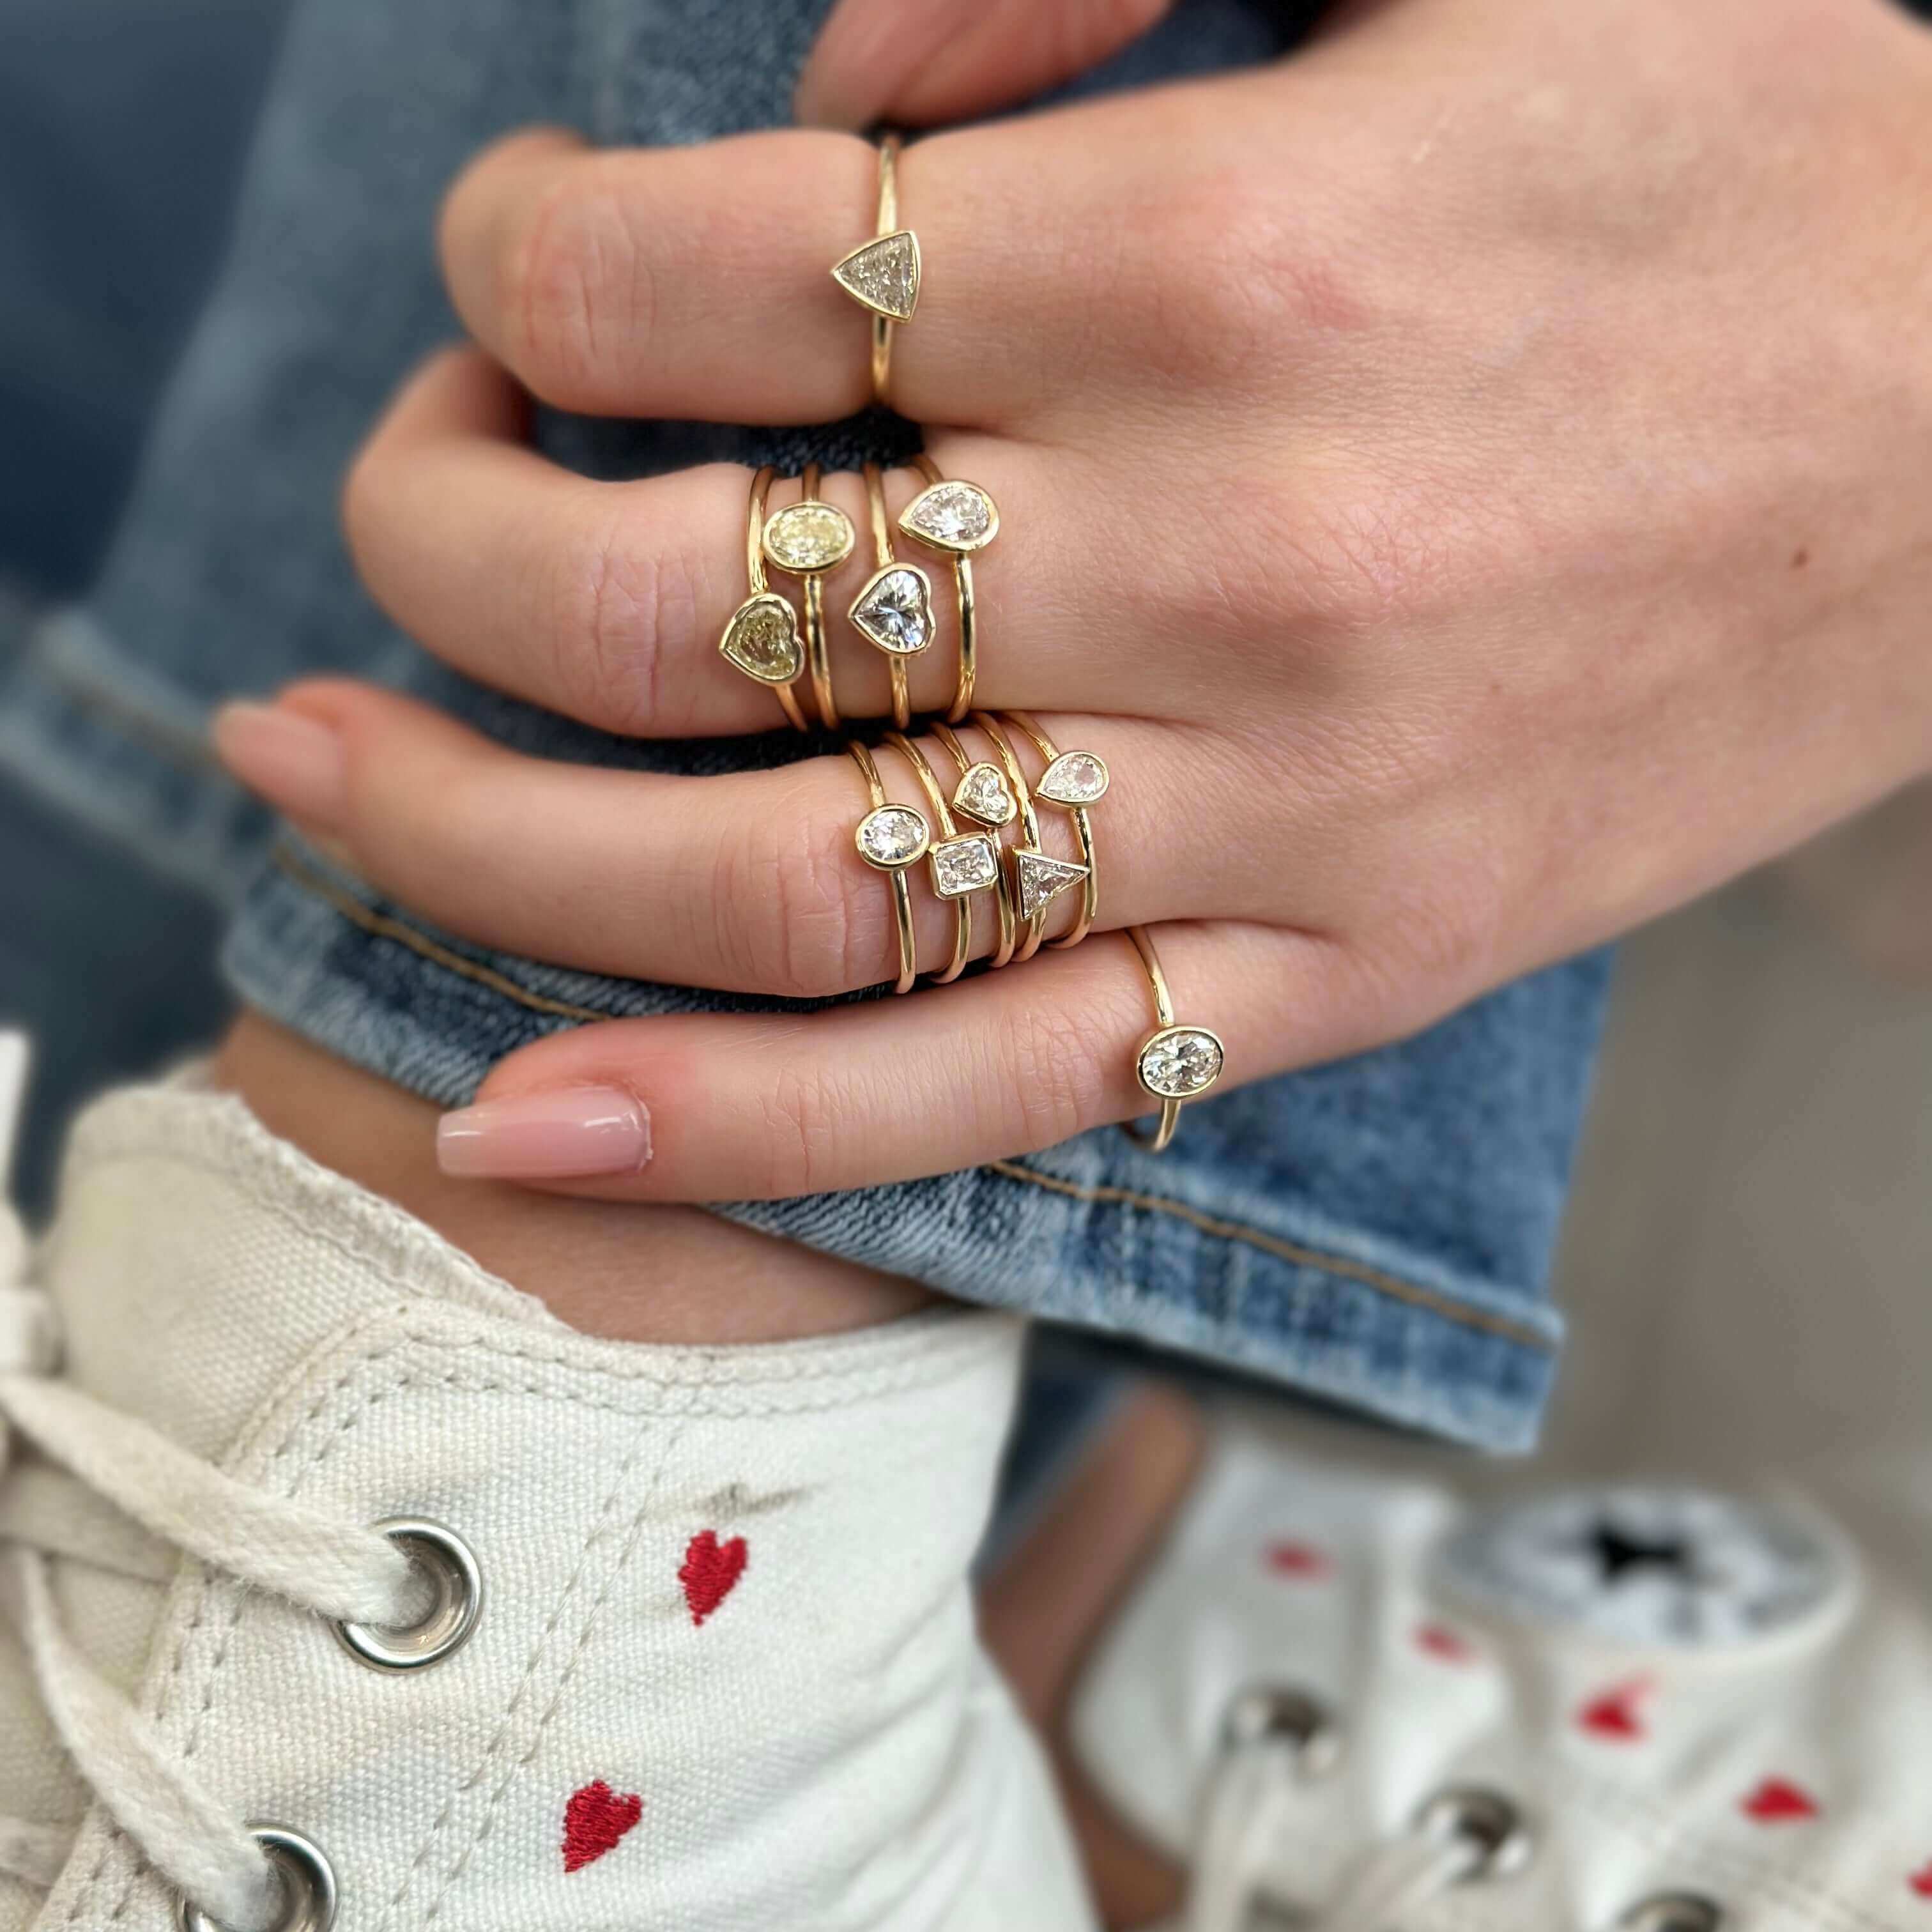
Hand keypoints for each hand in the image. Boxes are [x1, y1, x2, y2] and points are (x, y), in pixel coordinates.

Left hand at [217, 0, 1931, 1200]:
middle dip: (436, 549)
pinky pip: (984, 1094)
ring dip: (482, 858)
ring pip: (769, 898)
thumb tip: (805, 75)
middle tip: (381, 519)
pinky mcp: (1339, 968)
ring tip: (314, 795)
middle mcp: (1214, 562)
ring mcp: (1272, 813)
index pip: (690, 283)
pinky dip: (734, 1127)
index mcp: (1215, 258)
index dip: (517, 264)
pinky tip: (520, 1118)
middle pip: (665, 616)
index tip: (516, 267)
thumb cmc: (1744, 139)